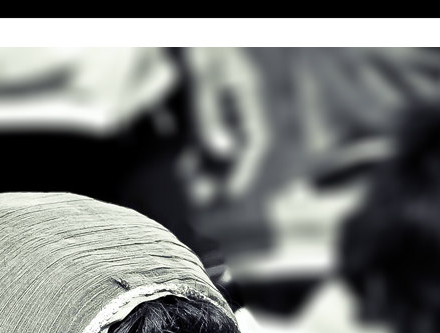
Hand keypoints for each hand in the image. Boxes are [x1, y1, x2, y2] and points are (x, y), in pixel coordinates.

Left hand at [183, 48, 269, 201]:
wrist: (183, 24)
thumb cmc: (201, 39)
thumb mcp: (203, 74)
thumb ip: (210, 113)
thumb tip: (222, 153)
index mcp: (250, 94)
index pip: (257, 141)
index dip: (246, 171)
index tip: (231, 195)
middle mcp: (238, 101)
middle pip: (237, 148)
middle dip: (221, 176)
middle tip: (203, 200)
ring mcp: (219, 101)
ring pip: (217, 143)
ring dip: (205, 168)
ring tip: (191, 189)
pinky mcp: (199, 99)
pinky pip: (199, 132)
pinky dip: (192, 150)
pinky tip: (182, 168)